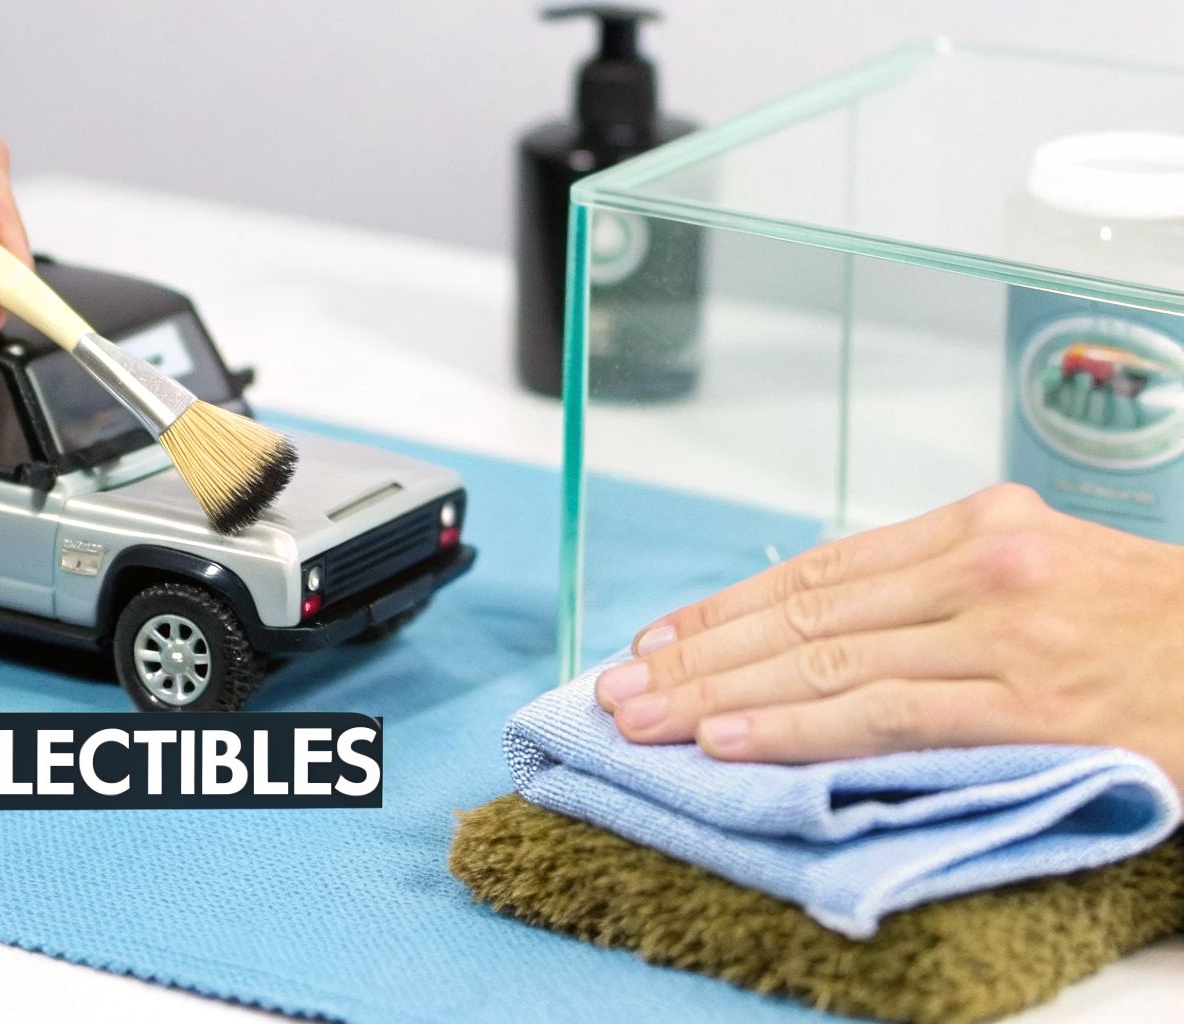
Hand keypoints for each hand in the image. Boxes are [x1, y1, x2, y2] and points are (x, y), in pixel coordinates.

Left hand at [594, 483, 1183, 789]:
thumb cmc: (1147, 623)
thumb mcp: (1043, 567)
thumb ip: (936, 587)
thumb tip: (821, 624)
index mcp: (978, 525)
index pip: (817, 569)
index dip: (726, 608)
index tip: (658, 638)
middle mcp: (983, 565)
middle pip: (805, 613)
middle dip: (699, 656)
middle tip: (621, 687)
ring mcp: (1006, 633)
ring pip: (828, 661)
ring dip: (722, 695)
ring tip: (646, 719)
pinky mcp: (1030, 705)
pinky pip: (884, 715)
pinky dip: (796, 728)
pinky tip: (730, 741)